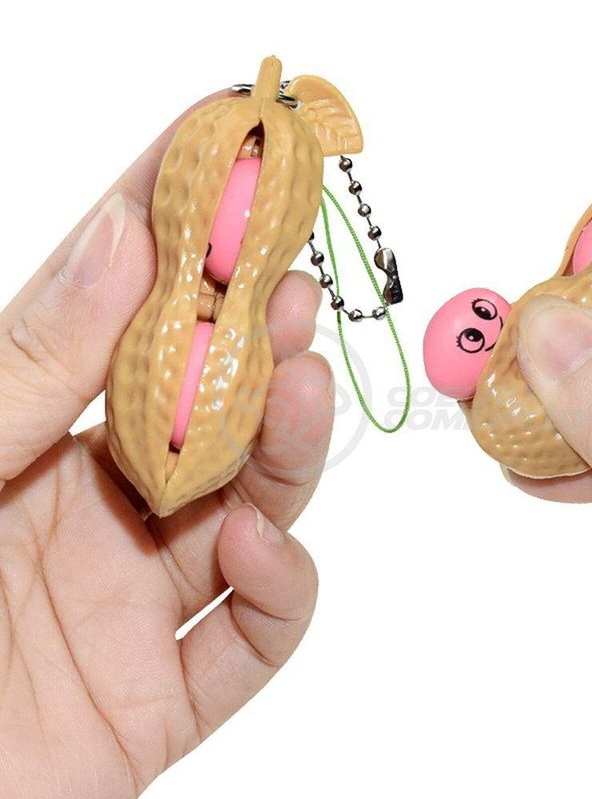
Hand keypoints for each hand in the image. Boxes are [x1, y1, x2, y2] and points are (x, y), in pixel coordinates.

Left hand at [0, 96, 332, 797]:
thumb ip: (31, 365)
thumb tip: (124, 237)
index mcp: (30, 444)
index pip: (121, 319)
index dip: (177, 234)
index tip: (229, 159)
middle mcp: (96, 512)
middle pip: (208, 413)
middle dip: (254, 344)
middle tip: (287, 284)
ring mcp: (138, 603)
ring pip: (253, 507)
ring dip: (288, 446)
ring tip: (298, 389)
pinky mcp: (166, 695)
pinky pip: (254, 633)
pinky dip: (280, 585)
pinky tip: (253, 548)